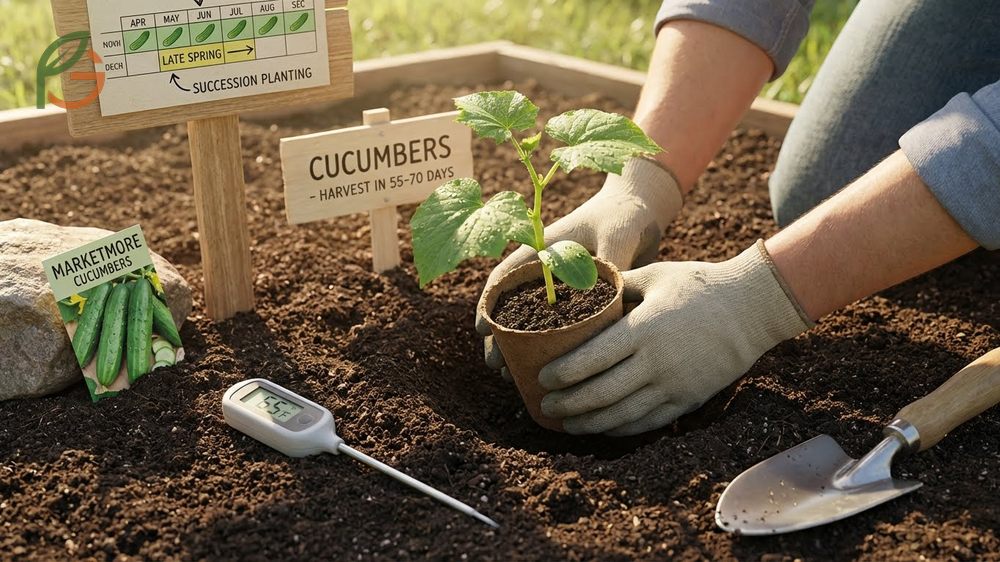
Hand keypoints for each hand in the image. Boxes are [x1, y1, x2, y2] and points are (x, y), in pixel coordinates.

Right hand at [475, 158, 683, 378]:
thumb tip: (609, 291)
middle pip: (511, 307)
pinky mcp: (581, 304)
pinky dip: (552, 351)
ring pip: (532, 324)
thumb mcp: (617, 234)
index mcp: (542, 249)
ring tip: (513, 377)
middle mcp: (545, 273)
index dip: (490, 304)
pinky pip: (561, 331)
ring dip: (519, 349)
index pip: (505, 277)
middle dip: (500, 338)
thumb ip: (610, 259)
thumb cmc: (624, 215)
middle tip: (498, 366)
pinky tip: (550, 373)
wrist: (643, 213)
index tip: (484, 330)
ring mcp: (561, 290)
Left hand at [538, 241, 813, 434]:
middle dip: (568, 405)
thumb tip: (583, 288)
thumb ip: (618, 286)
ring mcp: (674, 385)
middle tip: (544, 406)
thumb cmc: (700, 284)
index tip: (542, 379)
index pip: (592, 359)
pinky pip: (649, 422)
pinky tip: (603, 428)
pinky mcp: (689, 400)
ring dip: (590, 423)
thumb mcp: (655, 275)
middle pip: (601, 393)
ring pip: (622, 415)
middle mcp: (656, 362)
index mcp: (643, 329)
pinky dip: (622, 429)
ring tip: (566, 424)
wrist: (754, 307)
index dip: (563, 374)